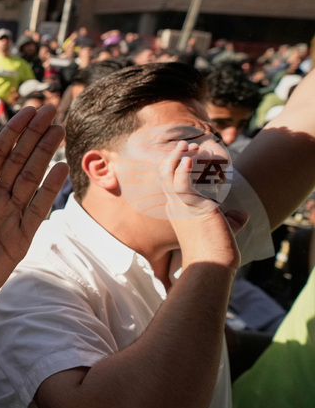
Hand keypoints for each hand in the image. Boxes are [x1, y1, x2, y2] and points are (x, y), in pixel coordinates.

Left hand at [0, 105, 68, 317]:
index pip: (0, 154)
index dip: (14, 132)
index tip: (28, 111)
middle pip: (21, 159)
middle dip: (35, 134)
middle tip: (51, 109)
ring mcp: (12, 216)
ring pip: (32, 178)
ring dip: (45, 154)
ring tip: (59, 130)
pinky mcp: (21, 236)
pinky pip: (37, 208)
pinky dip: (49, 189)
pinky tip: (60, 169)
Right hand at [161, 140, 244, 268]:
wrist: (212, 263)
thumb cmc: (217, 252)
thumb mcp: (224, 230)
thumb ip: (231, 219)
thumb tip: (242, 214)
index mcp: (180, 210)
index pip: (172, 183)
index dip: (178, 166)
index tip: (190, 154)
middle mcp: (176, 206)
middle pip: (166, 174)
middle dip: (174, 156)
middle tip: (186, 144)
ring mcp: (181, 206)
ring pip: (169, 175)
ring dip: (178, 157)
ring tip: (188, 145)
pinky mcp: (190, 207)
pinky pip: (180, 183)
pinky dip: (183, 169)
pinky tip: (188, 158)